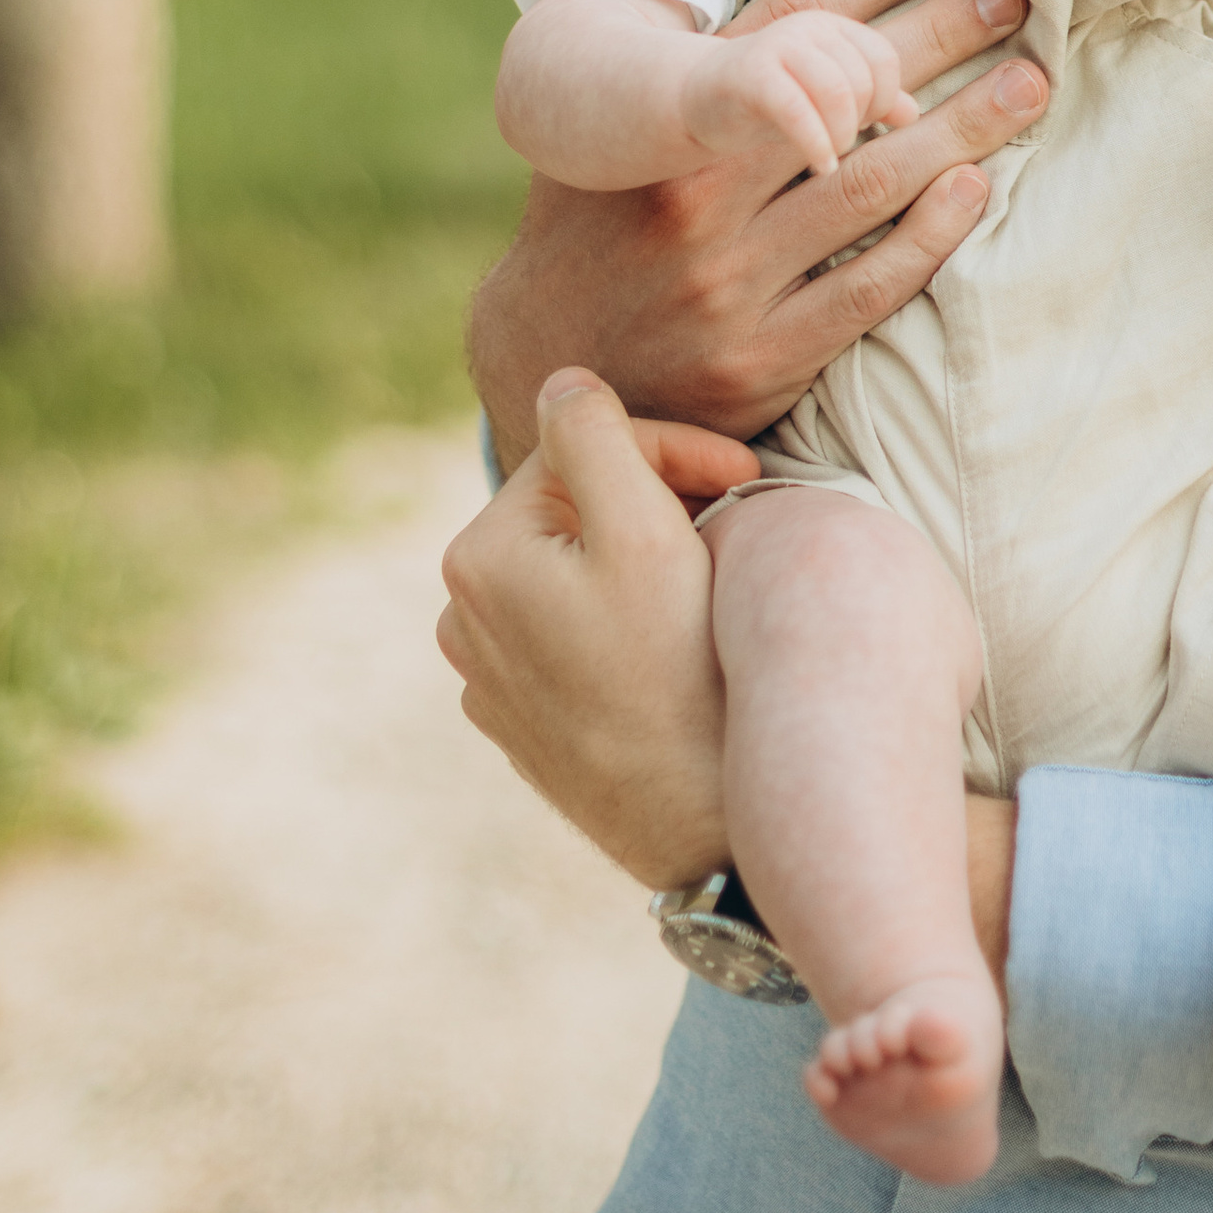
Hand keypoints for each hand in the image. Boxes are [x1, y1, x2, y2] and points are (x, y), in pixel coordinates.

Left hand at [437, 369, 754, 885]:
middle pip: (578, 509)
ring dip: (645, 556)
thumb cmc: (681, 675)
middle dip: (657, 501)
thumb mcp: (642, 532)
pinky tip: (678, 644)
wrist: (701, 832)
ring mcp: (493, 681)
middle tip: (737, 522)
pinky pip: (580, 636)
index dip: (674, 451)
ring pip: (581, 570)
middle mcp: (464, 620)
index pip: (583, 450)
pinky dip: (628, 619)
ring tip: (710, 579)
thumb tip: (560, 380)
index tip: (749, 476)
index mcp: (478, 559)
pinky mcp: (530, 728)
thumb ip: (595, 435)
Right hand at [470, 0, 1049, 472]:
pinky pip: (866, 289)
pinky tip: (976, 188)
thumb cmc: (594, 231)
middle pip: (848, 98)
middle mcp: (696, 202)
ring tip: (1027, 81)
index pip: (786, 30)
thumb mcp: (608, 139)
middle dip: (940, 37)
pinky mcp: (760, 360)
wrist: (541, 364)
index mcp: (666, 132)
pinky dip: (929, 235)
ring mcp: (730, 285)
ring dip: (963, 128)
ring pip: (872, 186)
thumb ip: (684, 76)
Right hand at [679, 10, 918, 180]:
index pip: (885, 59)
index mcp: (833, 27)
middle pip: (866, 76)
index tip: (865, 126)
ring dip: (843, 133)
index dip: (883, 99)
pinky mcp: (748, 78)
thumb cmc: (767, 104)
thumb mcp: (824, 97)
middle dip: (862, 119)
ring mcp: (777, 48)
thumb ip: (870, 100)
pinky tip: (821, 165)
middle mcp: (808, 28)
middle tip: (843, 143)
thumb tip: (913, 114)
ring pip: (840, 89)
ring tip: (831, 154)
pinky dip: (817, 144)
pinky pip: (798, 110)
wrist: (691, 101)